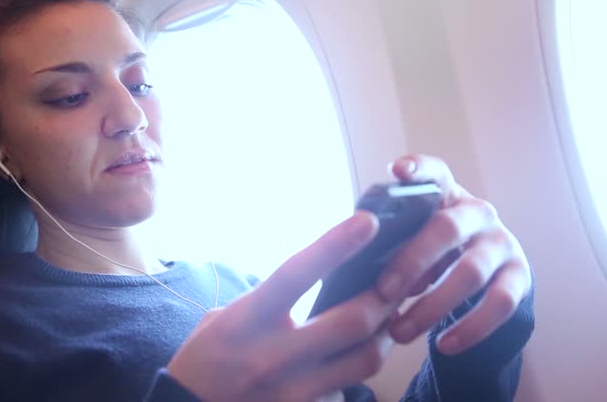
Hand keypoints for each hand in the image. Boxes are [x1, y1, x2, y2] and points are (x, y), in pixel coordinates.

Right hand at [167, 212, 396, 401]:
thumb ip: (272, 298)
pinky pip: (348, 390)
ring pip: (366, 360)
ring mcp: (293, 392)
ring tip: (387, 319)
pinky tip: (351, 361)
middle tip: (398, 280)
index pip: (296, 275)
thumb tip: (323, 272)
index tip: (368, 222)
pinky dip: (356, 372)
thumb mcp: (228, 317)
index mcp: (246, 321)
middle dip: (385, 297)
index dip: (335, 246)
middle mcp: (273, 357)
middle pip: (353, 321)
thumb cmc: (208, 358)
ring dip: (384, 335)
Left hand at [378, 154, 531, 354]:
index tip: (397, 172)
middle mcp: (477, 212)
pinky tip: (444, 345)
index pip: (434, 172)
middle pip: (447, 229)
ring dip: (433, 306)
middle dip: (412, 261)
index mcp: (445, 195)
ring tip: (400, 332)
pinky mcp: (519, 275)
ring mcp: (501, 243)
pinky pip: (499, 303)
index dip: (418, 168)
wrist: (486, 276)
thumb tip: (359, 266)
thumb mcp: (413, 238)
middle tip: (383, 291)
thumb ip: (392, 241)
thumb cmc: (431, 252)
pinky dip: (471, 328)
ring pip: (471, 272)